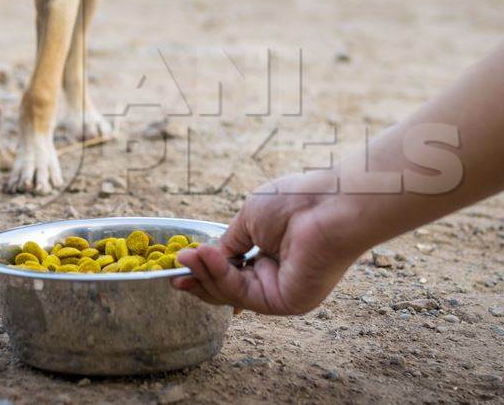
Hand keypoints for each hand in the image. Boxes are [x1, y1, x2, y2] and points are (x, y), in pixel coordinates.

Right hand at [172, 172, 359, 314]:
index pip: (232, 271)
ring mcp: (281, 292)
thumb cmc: (294, 202)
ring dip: (205, 275)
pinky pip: (244, 294)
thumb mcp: (248, 220)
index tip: (178, 264)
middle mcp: (275, 277)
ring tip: (186, 257)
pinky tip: (205, 257)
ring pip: (232, 293)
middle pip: (228, 288)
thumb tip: (203, 256)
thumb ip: (227, 243)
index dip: (204, 269)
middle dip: (199, 279)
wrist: (329, 204)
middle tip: (175, 271)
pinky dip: (221, 277)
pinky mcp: (286, 302)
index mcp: (270, 256)